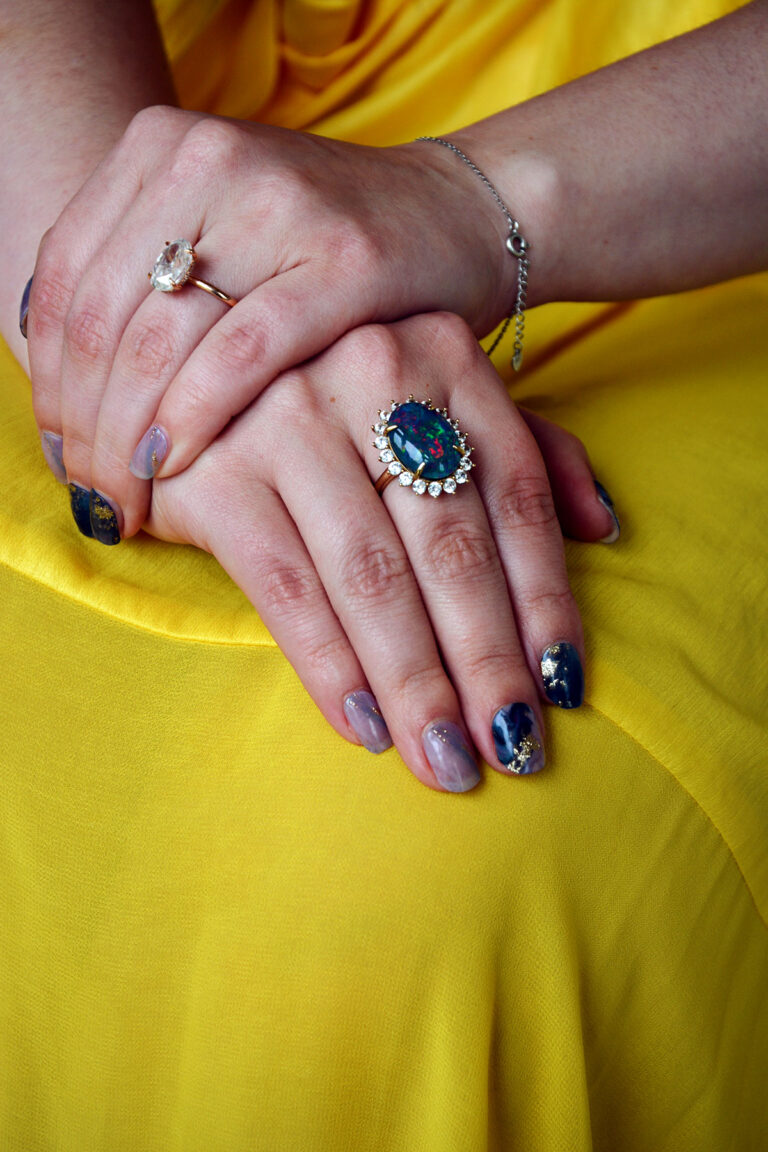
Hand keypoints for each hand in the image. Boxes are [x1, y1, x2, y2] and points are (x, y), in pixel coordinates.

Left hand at [25, 108, 513, 541]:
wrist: (454, 216)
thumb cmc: (323, 249)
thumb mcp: (219, 236)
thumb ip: (141, 282)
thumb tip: (59, 381)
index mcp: (163, 148)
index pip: (65, 277)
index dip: (47, 379)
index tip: (59, 449)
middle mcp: (211, 162)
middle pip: (104, 317)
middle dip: (82, 424)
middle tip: (90, 493)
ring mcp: (279, 207)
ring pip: (158, 340)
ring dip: (124, 436)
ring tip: (122, 497)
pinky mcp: (344, 263)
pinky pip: (240, 353)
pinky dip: (192, 416)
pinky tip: (170, 464)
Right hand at [142, 313, 615, 791]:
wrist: (185, 371)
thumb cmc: (337, 401)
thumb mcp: (437, 402)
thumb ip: (526, 449)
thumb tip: (603, 525)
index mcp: (444, 356)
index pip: (516, 495)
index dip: (546, 598)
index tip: (562, 686)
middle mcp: (372, 372)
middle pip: (451, 545)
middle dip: (486, 662)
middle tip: (511, 749)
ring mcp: (287, 419)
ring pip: (373, 578)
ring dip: (416, 684)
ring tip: (445, 760)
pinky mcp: (215, 473)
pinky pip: (287, 590)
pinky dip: (331, 666)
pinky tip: (366, 727)